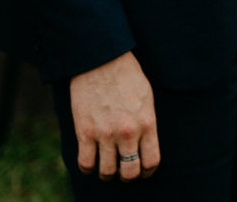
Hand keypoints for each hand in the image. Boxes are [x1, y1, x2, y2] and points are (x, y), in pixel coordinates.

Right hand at [67, 50, 158, 181]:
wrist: (101, 61)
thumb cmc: (127, 76)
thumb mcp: (147, 98)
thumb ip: (147, 122)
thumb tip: (145, 143)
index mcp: (147, 123)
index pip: (151, 161)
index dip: (147, 172)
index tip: (143, 171)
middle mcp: (127, 132)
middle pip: (130, 172)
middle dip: (128, 176)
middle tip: (124, 172)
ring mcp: (105, 134)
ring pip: (107, 172)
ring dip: (107, 174)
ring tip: (107, 169)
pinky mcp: (85, 132)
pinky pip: (85, 163)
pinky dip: (88, 168)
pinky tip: (91, 162)